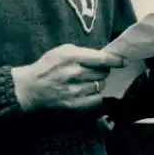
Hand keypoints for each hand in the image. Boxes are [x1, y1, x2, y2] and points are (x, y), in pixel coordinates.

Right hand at [11, 44, 125, 111]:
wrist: (30, 87)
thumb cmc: (47, 66)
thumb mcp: (62, 50)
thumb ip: (83, 52)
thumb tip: (103, 56)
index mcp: (71, 56)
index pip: (101, 59)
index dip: (115, 60)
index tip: (123, 61)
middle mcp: (74, 73)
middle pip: (103, 73)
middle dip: (102, 71)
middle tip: (95, 70)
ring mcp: (75, 90)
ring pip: (100, 86)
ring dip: (97, 83)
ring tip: (87, 81)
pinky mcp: (74, 104)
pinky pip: (96, 100)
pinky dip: (95, 95)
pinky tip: (87, 91)